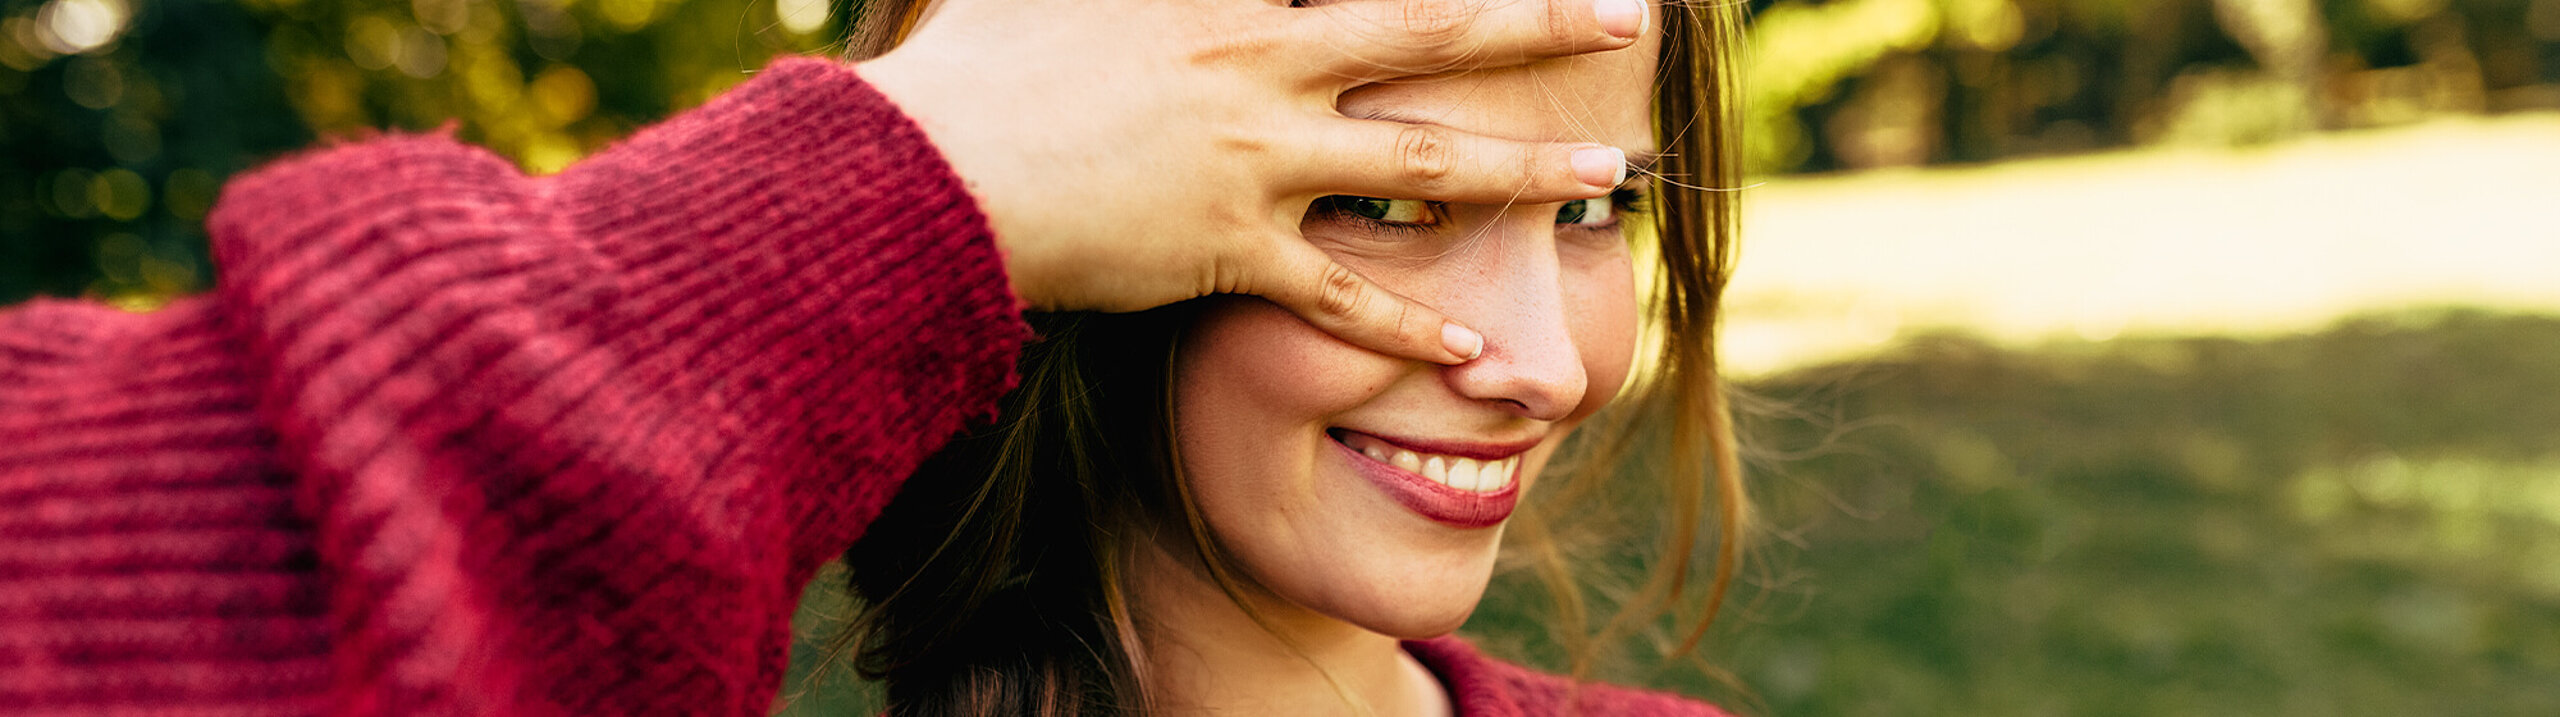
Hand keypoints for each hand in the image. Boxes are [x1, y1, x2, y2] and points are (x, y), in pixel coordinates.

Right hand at [859, 0, 1647, 362]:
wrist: (925, 181)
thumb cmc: (975, 61)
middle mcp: (1261, 62)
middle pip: (1431, 30)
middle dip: (1538, 18)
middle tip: (1626, 10)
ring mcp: (1256, 159)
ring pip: (1423, 160)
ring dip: (1526, 165)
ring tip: (1610, 169)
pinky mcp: (1230, 253)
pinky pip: (1342, 296)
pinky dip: (1409, 325)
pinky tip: (1474, 348)